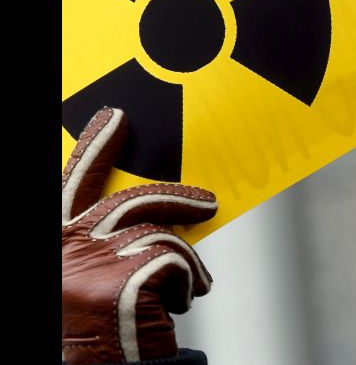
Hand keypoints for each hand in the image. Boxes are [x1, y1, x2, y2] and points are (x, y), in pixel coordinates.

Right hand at [62, 107, 217, 363]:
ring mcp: (93, 266)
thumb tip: (157, 214)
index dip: (94, 147)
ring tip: (189, 288)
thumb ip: (108, 242)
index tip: (113, 115)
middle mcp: (66, 250)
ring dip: (186, 262)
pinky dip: (189, 283)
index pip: (74, 185)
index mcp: (57, 245)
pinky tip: (180, 304)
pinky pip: (176, 263)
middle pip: (131, 202)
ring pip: (162, 236)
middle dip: (177, 197)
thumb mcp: (93, 277)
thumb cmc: (104, 328)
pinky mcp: (123, 284)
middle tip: (210, 201)